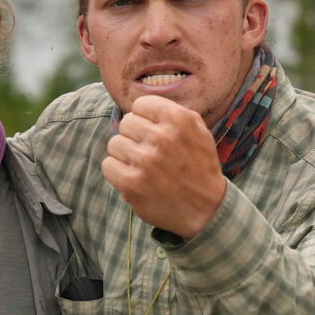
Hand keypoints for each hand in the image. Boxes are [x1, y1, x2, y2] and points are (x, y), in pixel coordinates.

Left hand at [102, 95, 227, 239]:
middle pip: (125, 123)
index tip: (153, 133)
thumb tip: (140, 106)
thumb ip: (172, 112)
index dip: (144, 119)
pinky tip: (134, 178)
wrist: (206, 210)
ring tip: (143, 167)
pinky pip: (108, 165)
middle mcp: (162, 137)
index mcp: (178, 119)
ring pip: (114, 143)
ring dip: (126, 155)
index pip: (139, 105)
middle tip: (150, 153)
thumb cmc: (199, 167)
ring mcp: (146, 160)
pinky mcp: (132, 183)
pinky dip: (117, 172)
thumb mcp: (198, 131)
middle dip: (135, 137)